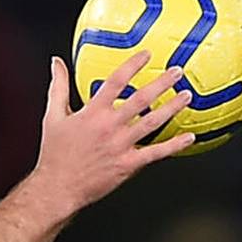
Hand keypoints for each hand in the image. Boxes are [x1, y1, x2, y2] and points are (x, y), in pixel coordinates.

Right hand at [30, 51, 193, 216]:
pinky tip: (189, 137)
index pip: (116, 81)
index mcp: (92, 112)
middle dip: (162, 83)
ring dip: (172, 108)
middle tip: (177, 72)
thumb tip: (57, 63)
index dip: (132, 65)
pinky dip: (174, 145)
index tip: (146, 54)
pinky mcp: (128, 164)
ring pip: (152, 123)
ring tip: (186, 96)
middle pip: (141, 99)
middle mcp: (109, 127)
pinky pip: (156, 153)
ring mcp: (120, 146)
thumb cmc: (55, 154)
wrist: (57, 187)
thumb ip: (58, 86)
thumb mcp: (52, 115)